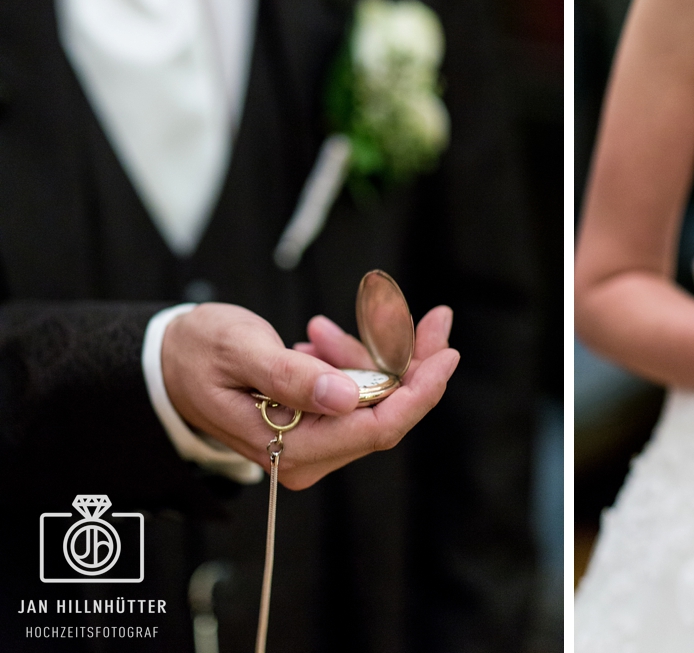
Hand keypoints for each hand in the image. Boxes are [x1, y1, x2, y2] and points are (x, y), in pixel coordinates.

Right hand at [162, 303, 458, 488]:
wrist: (166, 363)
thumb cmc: (197, 353)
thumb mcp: (240, 352)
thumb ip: (291, 376)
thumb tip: (347, 396)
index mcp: (292, 448)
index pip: (379, 427)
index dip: (421, 391)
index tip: (447, 350)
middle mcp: (308, 457)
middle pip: (388, 413)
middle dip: (415, 363)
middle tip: (436, 317)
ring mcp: (314, 444)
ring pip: (375, 399)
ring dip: (373, 355)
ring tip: (322, 328)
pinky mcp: (315, 426)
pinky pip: (354, 392)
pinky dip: (349, 360)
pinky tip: (318, 337)